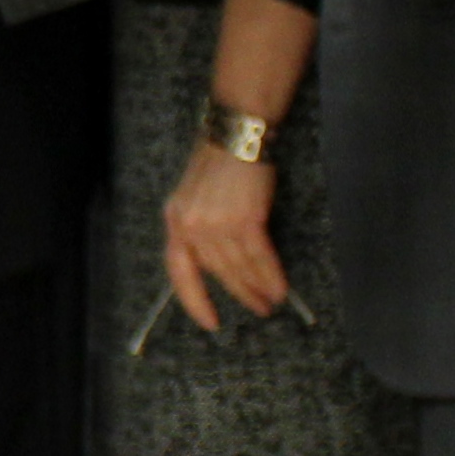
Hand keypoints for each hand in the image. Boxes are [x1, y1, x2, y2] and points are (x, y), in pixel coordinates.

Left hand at [161, 141, 292, 332]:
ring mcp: (217, 223)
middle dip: (239, 295)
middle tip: (258, 310)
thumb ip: (199, 228)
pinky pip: (259, 257)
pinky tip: (280, 287)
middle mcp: (191, 225)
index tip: (208, 321)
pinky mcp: (245, 219)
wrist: (236, 135)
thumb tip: (218, 263)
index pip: (178, 270)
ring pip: (239, 268)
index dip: (193, 299)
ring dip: (258, 289)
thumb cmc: (218, 162)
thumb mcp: (194, 197)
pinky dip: (271, 275)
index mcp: (174, 220)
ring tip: (271, 302)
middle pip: (216, 272)